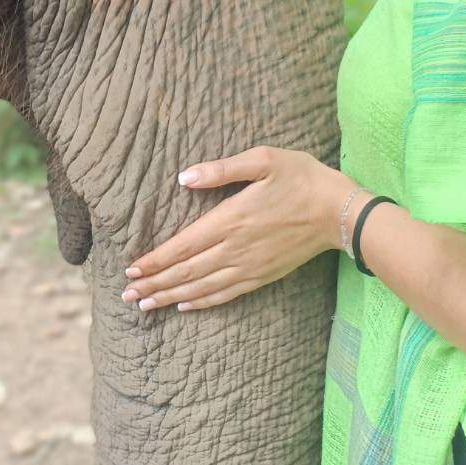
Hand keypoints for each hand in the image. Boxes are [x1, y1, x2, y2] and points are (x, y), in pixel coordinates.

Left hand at [122, 146, 353, 313]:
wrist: (337, 211)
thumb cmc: (300, 177)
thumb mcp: (263, 159)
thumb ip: (221, 169)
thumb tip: (184, 177)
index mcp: (231, 218)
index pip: (183, 245)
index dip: (155, 259)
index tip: (131, 269)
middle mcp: (235, 248)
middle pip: (186, 271)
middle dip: (154, 284)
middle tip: (128, 295)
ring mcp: (249, 267)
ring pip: (201, 287)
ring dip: (170, 297)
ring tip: (146, 306)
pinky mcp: (262, 276)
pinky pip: (225, 294)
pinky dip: (202, 301)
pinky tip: (185, 305)